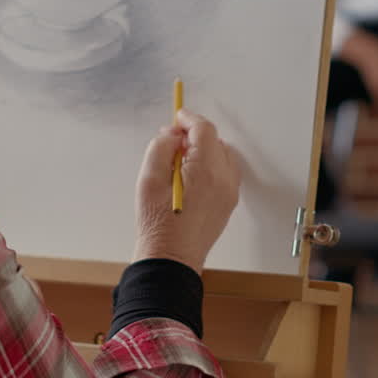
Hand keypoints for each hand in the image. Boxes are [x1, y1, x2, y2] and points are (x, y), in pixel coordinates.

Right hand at [132, 109, 240, 275]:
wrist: (170, 260)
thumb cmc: (158, 225)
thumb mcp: (149, 179)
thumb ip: (161, 148)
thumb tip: (173, 135)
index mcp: (206, 170)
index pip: (204, 129)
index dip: (188, 118)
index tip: (176, 117)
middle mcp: (224, 179)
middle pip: (215, 140)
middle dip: (195, 135)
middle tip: (171, 141)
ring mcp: (229, 193)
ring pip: (222, 155)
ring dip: (204, 150)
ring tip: (179, 162)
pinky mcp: (227, 203)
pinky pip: (224, 173)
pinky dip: (211, 166)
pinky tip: (190, 177)